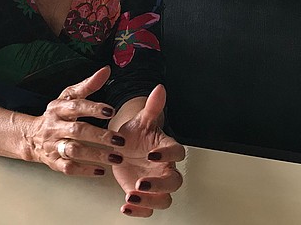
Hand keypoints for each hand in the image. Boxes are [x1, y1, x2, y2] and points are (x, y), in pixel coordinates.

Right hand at [27, 66, 125, 175]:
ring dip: (96, 155)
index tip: (111, 112)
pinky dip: (85, 171)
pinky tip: (101, 170)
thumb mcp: (69, 96)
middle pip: (77, 131)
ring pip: (74, 151)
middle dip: (100, 136)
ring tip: (117, 157)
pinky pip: (69, 168)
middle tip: (120, 141)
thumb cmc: (58, 114)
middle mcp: (55, 126)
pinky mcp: (54, 162)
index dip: (93, 108)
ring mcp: (53, 145)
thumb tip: (106, 70)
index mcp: (59, 108)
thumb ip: (89, 85)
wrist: (31, 137)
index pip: (76, 106)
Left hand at [112, 85, 185, 217]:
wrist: (123, 146)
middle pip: (174, 181)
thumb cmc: (136, 135)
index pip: (177, 153)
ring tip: (131, 197)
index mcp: (166, 149)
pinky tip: (126, 207)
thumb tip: (159, 89)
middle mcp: (164, 168)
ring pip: (164, 199)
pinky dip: (139, 211)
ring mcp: (155, 183)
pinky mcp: (144, 196)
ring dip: (150, 201)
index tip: (152, 154)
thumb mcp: (140, 121)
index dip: (167, 155)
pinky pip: (148, 209)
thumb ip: (151, 108)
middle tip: (141, 183)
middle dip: (160, 185)